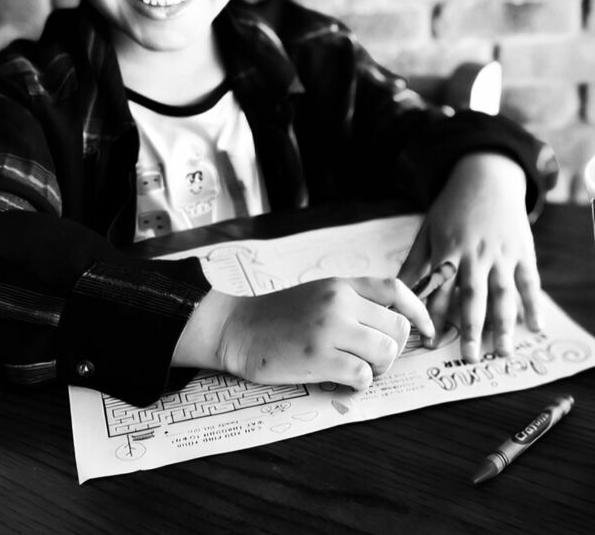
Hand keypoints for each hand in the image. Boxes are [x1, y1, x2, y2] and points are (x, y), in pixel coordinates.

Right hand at [173, 277, 434, 389]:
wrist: (239, 328)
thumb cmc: (279, 315)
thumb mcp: (318, 293)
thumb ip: (351, 300)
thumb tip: (392, 321)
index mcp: (340, 284)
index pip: (395, 289)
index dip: (419, 311)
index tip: (428, 329)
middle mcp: (339, 302)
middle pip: (397, 326)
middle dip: (395, 348)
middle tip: (375, 359)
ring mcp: (330, 329)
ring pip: (386, 352)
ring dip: (379, 367)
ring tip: (359, 369)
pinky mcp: (319, 358)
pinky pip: (362, 375)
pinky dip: (360, 382)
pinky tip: (342, 378)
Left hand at [400, 152, 541, 362]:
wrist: (486, 176)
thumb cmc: (451, 207)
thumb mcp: (427, 231)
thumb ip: (414, 264)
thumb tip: (394, 293)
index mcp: (448, 250)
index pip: (440, 288)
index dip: (434, 315)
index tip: (429, 341)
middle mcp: (476, 254)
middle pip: (473, 295)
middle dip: (470, 327)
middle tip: (468, 357)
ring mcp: (502, 253)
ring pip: (503, 293)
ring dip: (503, 324)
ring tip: (502, 351)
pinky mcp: (522, 250)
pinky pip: (529, 281)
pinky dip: (533, 304)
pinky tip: (534, 327)